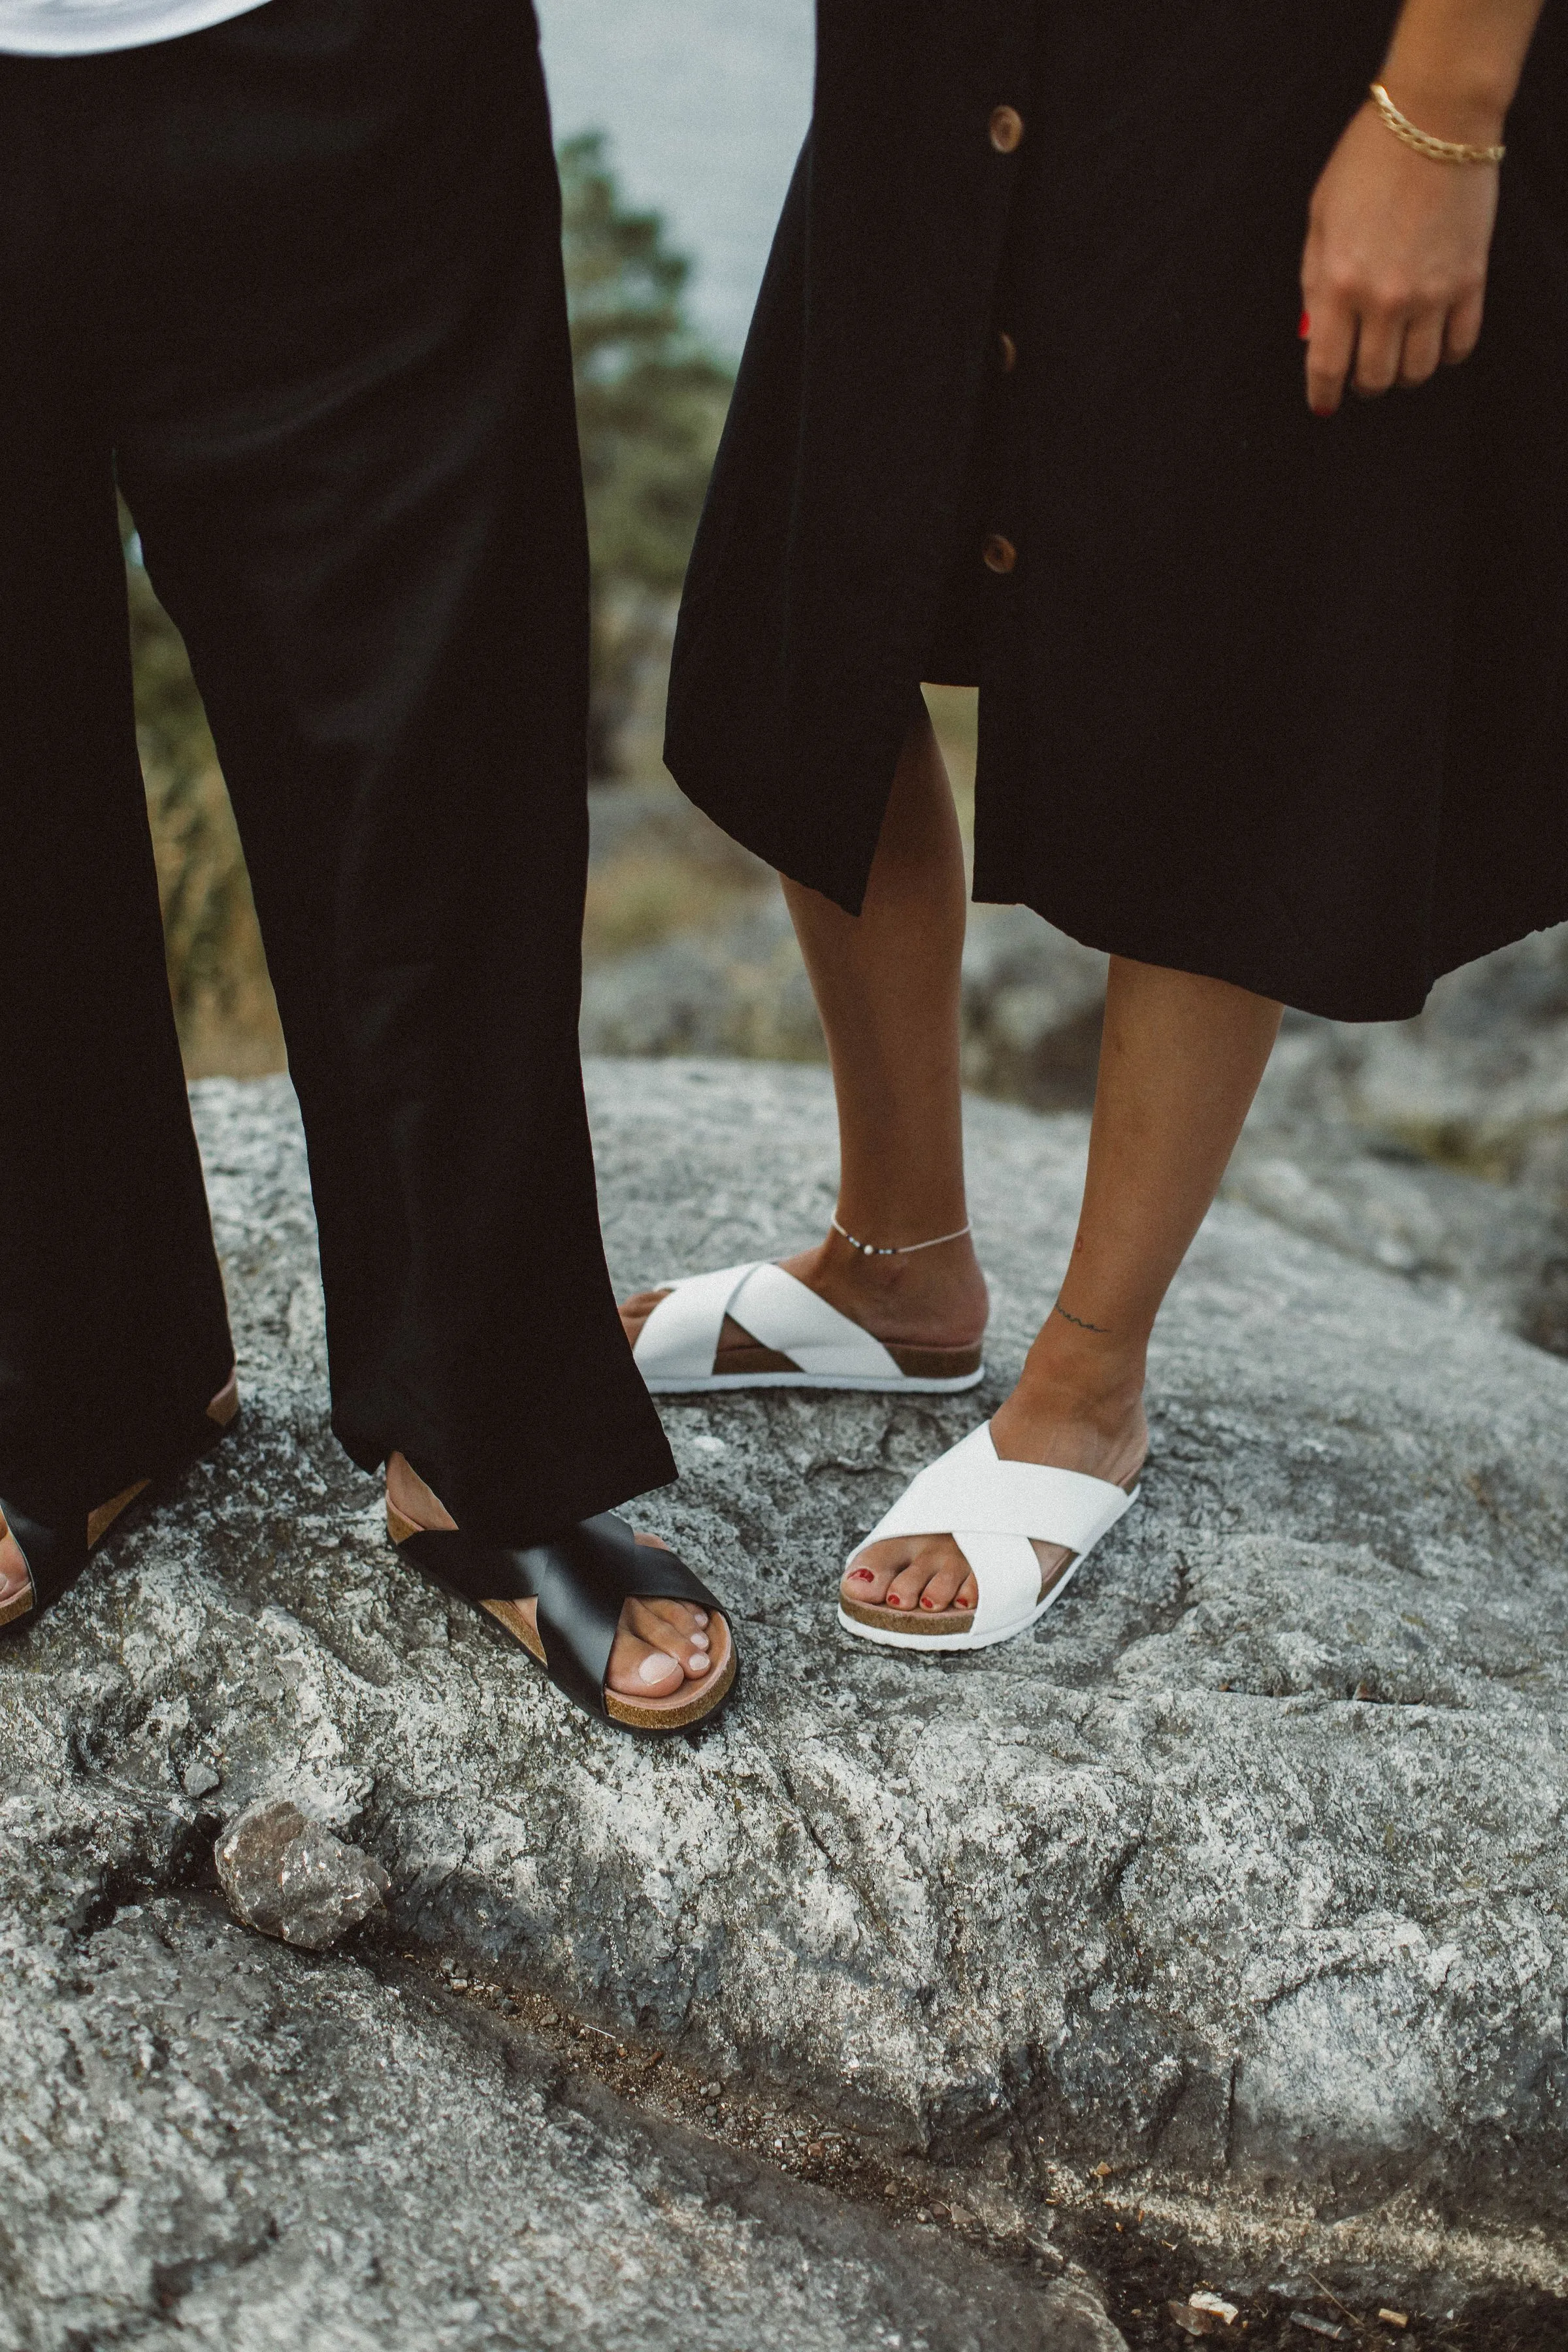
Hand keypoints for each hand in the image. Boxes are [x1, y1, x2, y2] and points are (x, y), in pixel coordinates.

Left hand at [1300, 98, 1498, 414]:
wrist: (1434, 119)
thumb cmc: (1368, 161)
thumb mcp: (1319, 220)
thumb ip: (1314, 283)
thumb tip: (1314, 336)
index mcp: (1338, 284)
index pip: (1326, 366)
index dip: (1322, 393)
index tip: (1323, 402)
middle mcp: (1384, 299)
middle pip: (1374, 378)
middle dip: (1363, 381)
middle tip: (1362, 366)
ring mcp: (1431, 294)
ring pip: (1417, 371)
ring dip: (1404, 371)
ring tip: (1398, 350)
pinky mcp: (1470, 281)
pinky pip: (1459, 345)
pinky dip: (1445, 353)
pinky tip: (1435, 339)